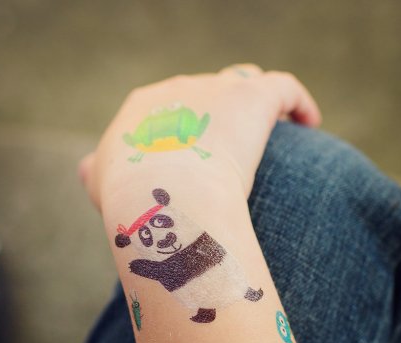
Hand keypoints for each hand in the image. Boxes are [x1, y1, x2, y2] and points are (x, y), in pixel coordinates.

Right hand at [78, 65, 321, 208]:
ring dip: (257, 105)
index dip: (187, 131)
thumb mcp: (104, 189)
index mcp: (143, 109)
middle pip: (206, 94)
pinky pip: (284, 88)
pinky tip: (310, 124)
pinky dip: (298, 103)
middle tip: (237, 158)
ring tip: (278, 135)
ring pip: (244, 82)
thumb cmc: (133, 202)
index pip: (169, 109)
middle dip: (220, 120)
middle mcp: (179, 89)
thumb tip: (90, 171)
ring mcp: (216, 89)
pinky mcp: (252, 97)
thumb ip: (99, 175)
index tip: (202, 162)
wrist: (161, 195)